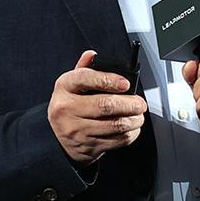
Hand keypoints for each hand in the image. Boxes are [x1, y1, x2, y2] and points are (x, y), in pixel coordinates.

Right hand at [48, 49, 148, 164]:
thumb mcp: (71, 85)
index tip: (126, 84)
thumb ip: (84, 69)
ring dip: (134, 120)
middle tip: (140, 103)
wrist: (59, 139)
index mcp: (64, 87)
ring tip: (138, 115)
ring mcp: (76, 130)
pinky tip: (132, 128)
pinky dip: (130, 134)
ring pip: (114, 125)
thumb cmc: (70, 105)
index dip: (108, 80)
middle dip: (130, 104)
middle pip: (105, 105)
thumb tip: (92, 54)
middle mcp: (67, 109)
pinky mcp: (88, 146)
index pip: (85, 78)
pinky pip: (117, 140)